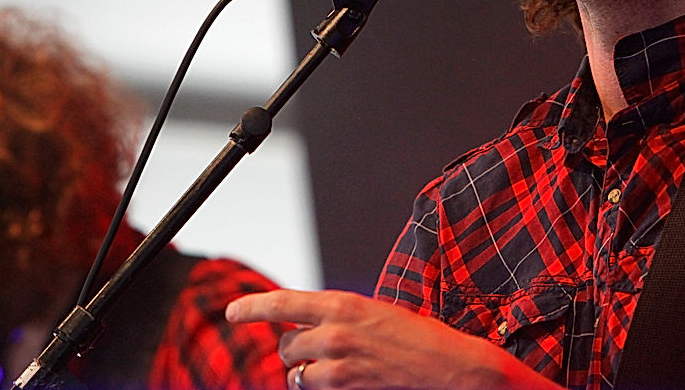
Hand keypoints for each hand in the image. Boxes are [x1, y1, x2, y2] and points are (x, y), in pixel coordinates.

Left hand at [226, 289, 559, 389]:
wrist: (451, 368)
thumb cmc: (418, 338)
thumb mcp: (375, 313)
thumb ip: (339, 318)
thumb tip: (308, 327)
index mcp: (343, 303)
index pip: (282, 303)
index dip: (252, 308)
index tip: (232, 312)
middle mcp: (334, 332)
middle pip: (286, 344)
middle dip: (298, 349)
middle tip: (326, 350)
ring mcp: (338, 365)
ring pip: (296, 372)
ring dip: (308, 372)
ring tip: (341, 368)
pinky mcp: (344, 388)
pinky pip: (313, 389)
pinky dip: (321, 386)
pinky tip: (350, 380)